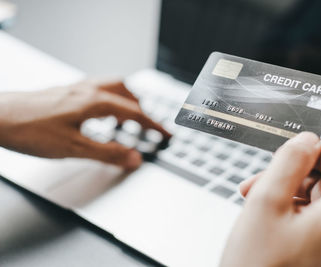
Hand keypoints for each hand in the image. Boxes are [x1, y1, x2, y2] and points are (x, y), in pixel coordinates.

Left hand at [0, 79, 170, 168]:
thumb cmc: (30, 130)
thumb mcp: (74, 148)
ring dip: (127, 101)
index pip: (135, 113)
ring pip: (113, 87)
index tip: (166, 133)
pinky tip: (101, 112)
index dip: (154, 125)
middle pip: (127, 93)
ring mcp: (77, 88)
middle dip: (142, 109)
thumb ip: (108, 153)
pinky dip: (111, 99)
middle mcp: (89, 90)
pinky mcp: (66, 91)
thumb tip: (135, 158)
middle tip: (148, 126)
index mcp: (95, 102)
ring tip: (129, 118)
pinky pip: (98, 89)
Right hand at [220, 132, 320, 266]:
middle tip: (259, 185)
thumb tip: (305, 140)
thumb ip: (288, 162)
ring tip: (258, 206)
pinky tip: (270, 224)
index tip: (283, 156)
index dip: (308, 151)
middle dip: (291, 178)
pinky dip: (296, 219)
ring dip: (289, 198)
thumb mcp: (266, 203)